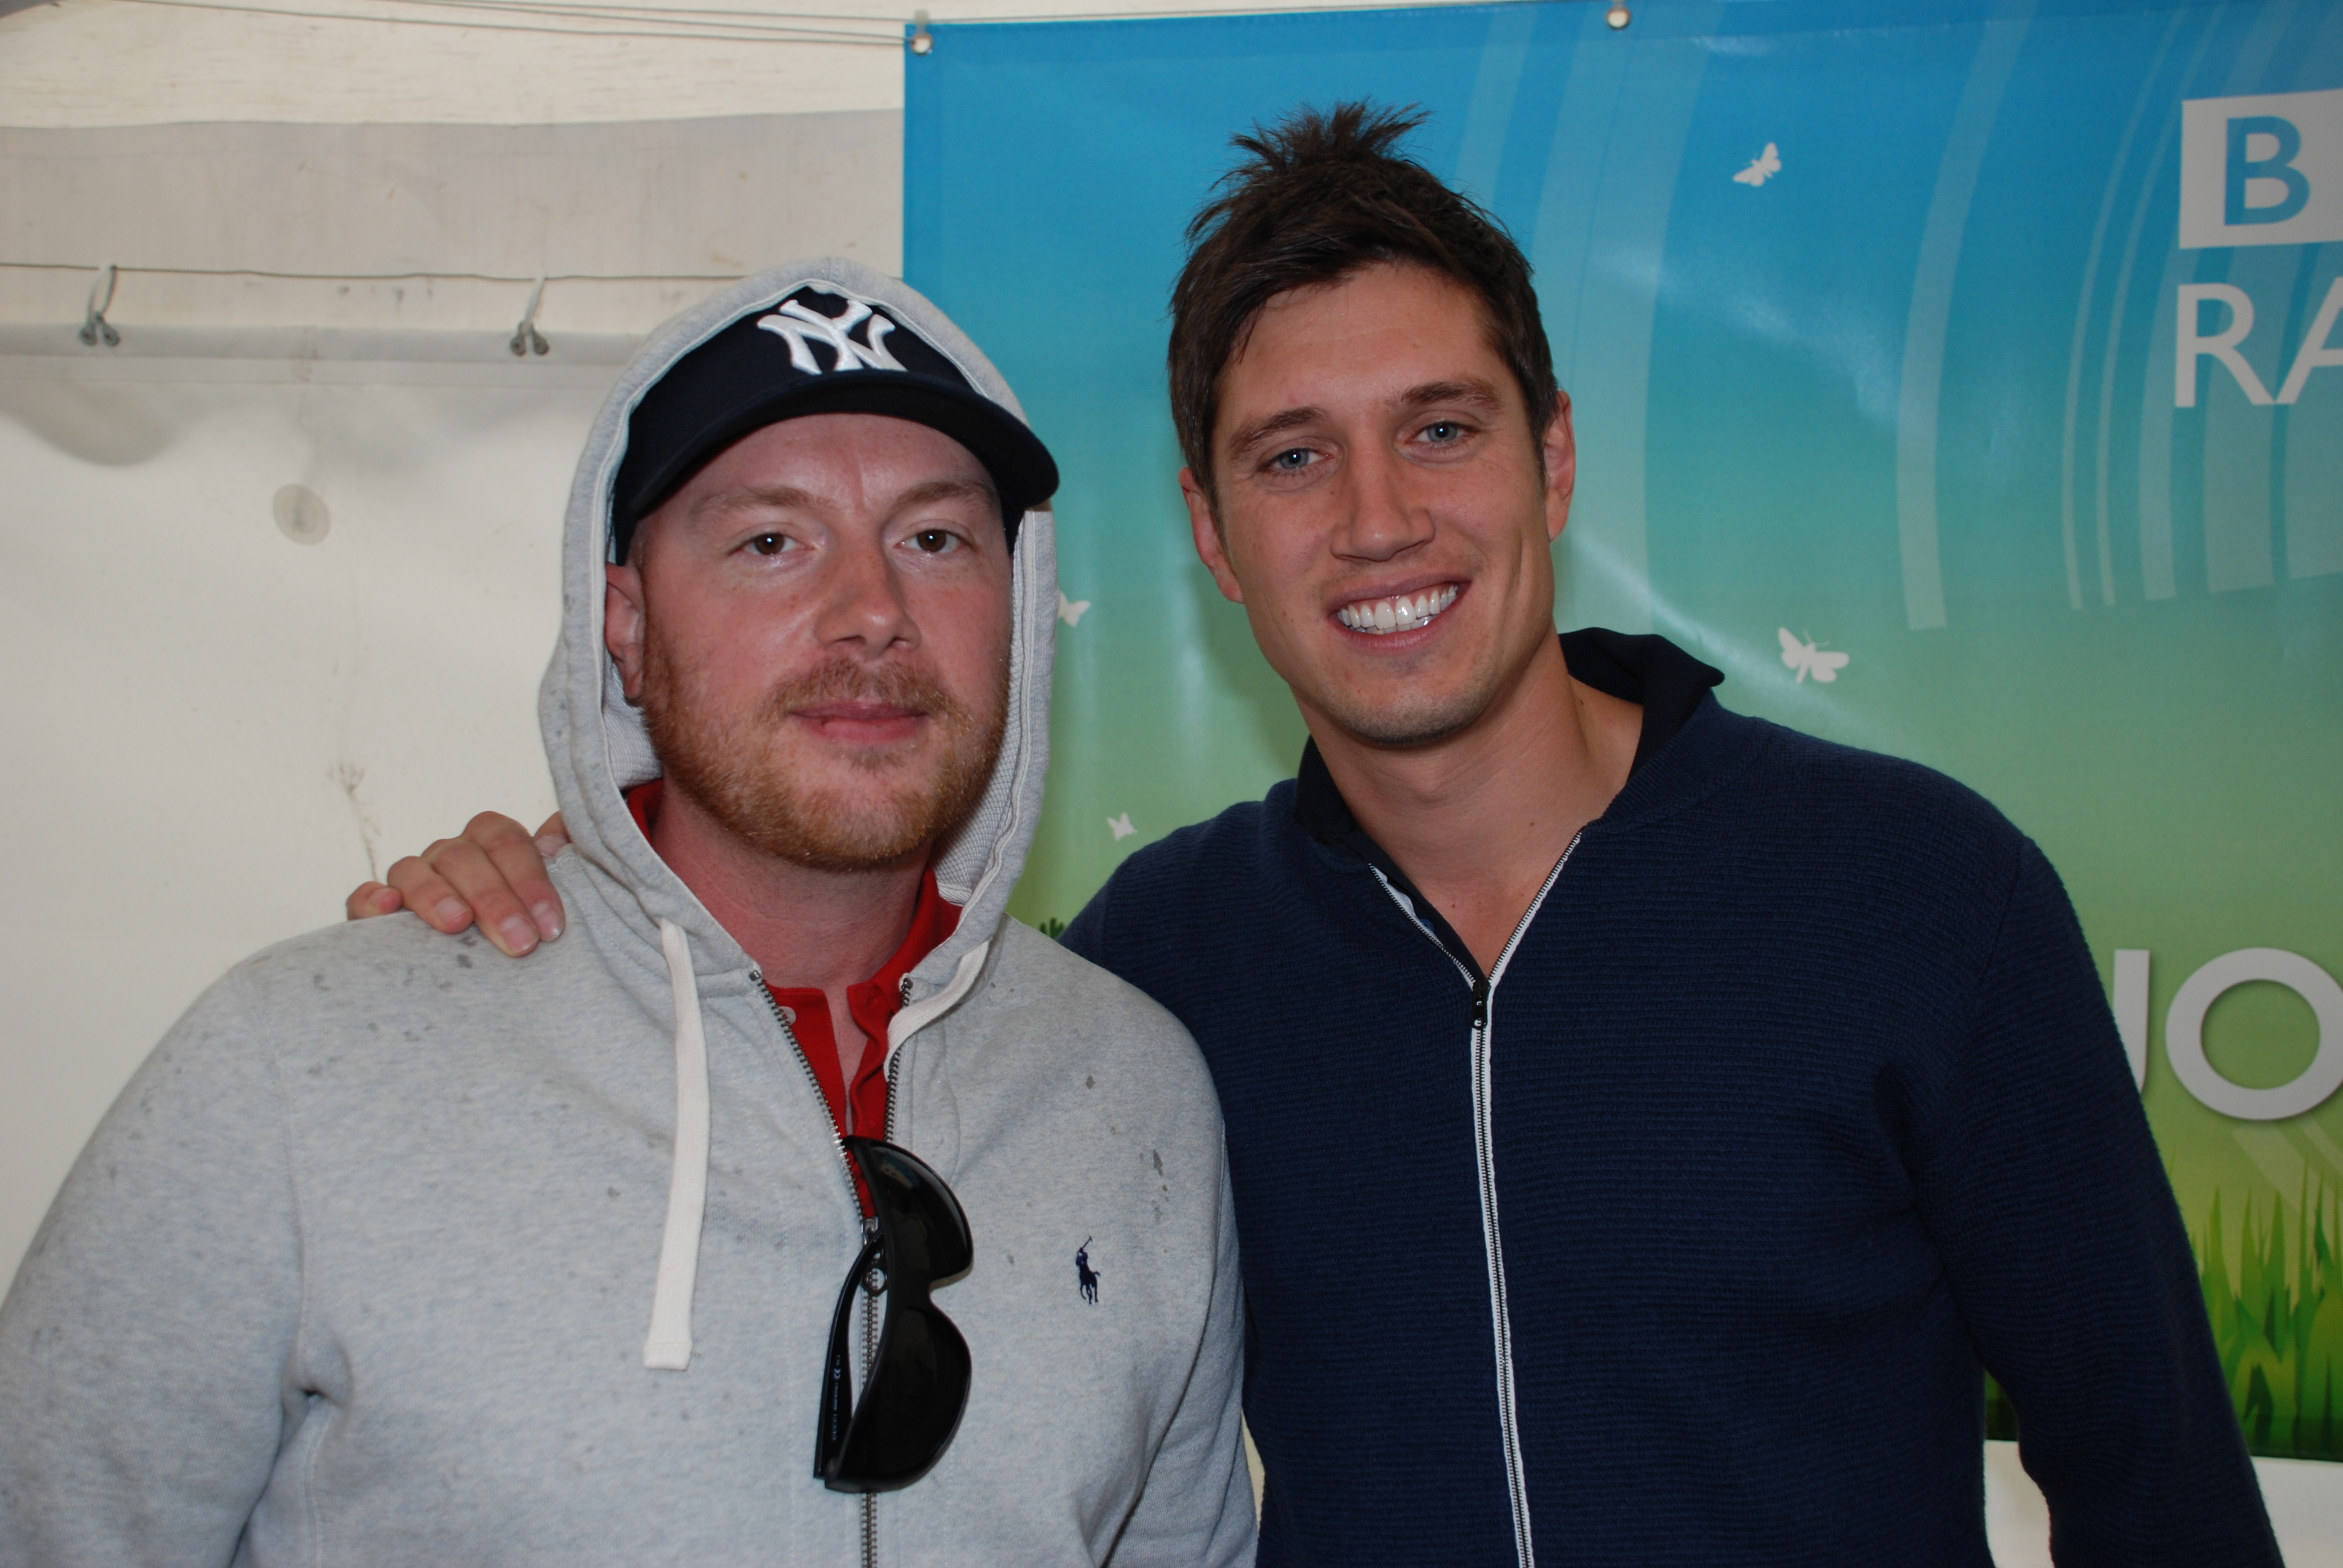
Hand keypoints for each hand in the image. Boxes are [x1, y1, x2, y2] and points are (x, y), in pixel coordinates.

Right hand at [346, 812, 570, 956]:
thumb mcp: (562, 900)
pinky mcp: (374, 916)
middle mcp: (449, 858)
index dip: (531, 879)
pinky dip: (370, 899)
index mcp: (491, 845)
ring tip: (457, 925)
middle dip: (494, 899)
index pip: (505, 839)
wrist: (496, 972)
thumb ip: (574, 863)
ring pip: (412, 870)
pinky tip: (387, 910)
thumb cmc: (533, 931)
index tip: (552, 927)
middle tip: (521, 943)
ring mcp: (410, 882)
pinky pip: (362, 898)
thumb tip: (563, 842)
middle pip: (463, 856)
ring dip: (436, 895)